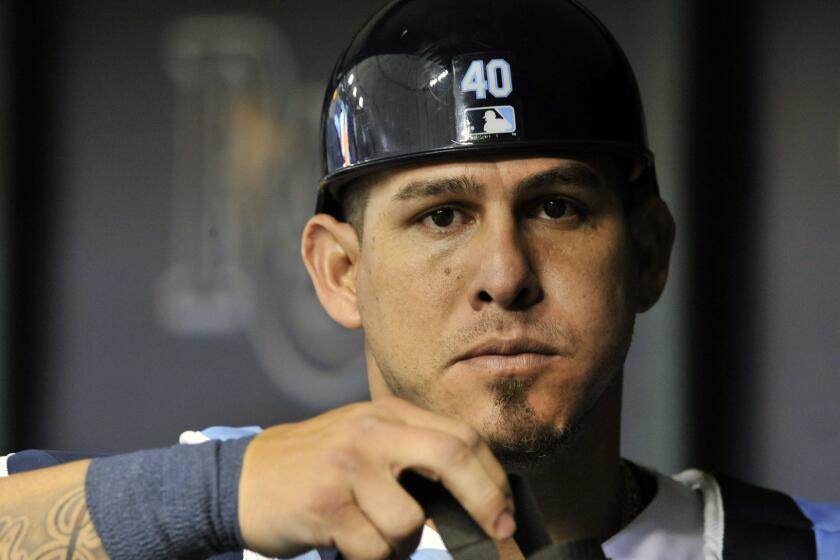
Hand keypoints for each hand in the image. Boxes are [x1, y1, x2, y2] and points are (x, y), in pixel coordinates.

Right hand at [238, 396, 514, 558]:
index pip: (460, 434)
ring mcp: (347, 465)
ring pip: (410, 522)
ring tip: (371, 534)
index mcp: (388, 413)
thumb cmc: (317, 465)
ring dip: (401, 546)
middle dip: (484, 499)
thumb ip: (413, 456)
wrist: (245, 477)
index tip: (506, 510)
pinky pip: (374, 549)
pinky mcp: (325, 504)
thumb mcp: (366, 442)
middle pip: (452, 455)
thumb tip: (477, 496)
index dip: (492, 475)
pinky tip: (345, 543)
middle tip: (497, 530)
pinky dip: (369, 559)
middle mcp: (370, 431)